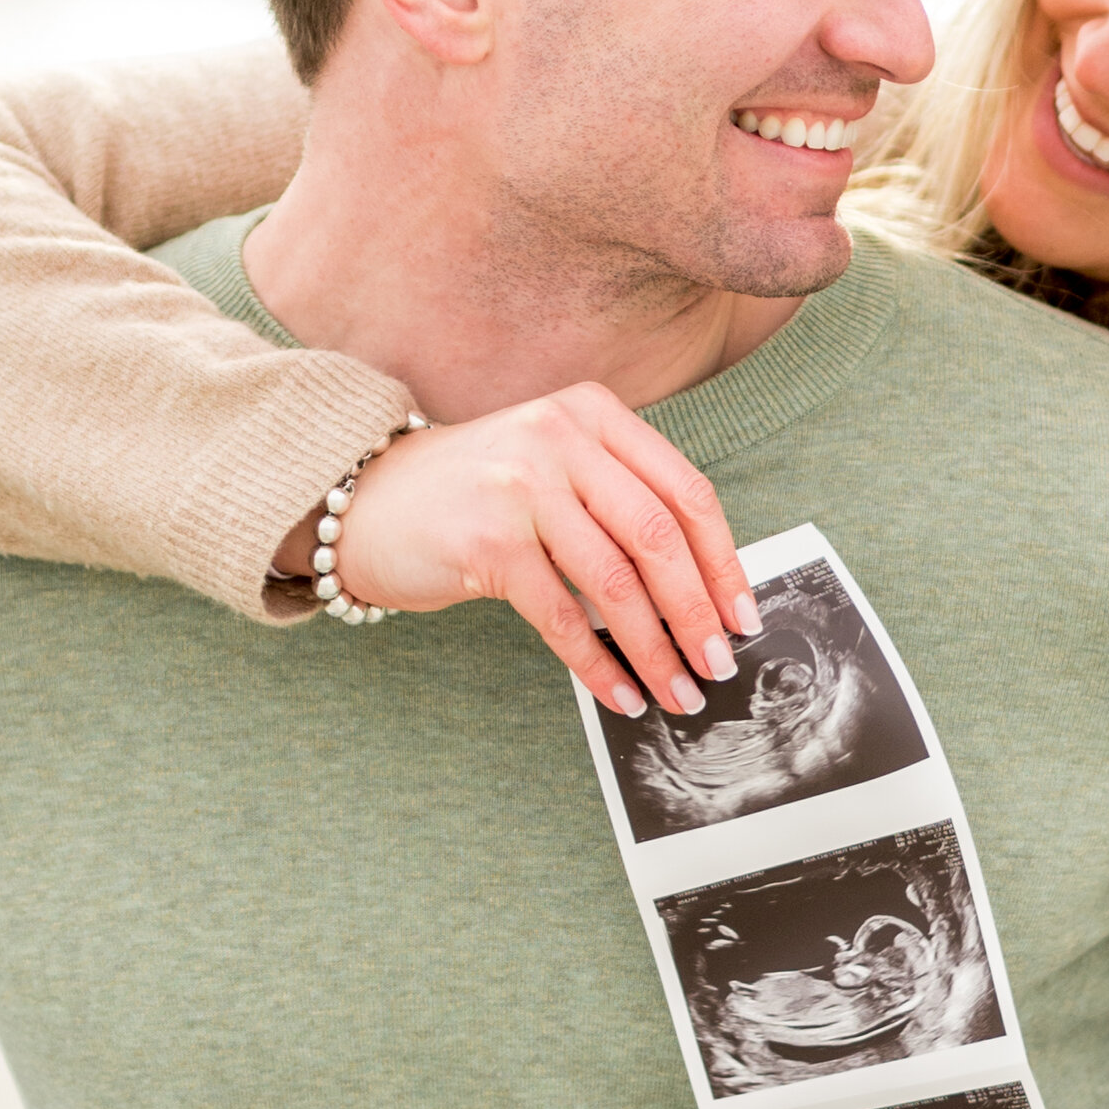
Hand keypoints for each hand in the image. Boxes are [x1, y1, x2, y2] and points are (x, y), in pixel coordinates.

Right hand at [292, 394, 759, 720]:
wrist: (365, 501)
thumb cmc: (475, 496)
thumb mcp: (554, 469)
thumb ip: (618, 504)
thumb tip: (701, 592)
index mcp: (592, 415)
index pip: (685, 491)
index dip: (723, 561)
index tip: (743, 614)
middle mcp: (559, 439)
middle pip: (658, 536)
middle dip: (697, 611)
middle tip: (717, 664)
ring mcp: (520, 486)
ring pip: (615, 583)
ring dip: (655, 649)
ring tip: (677, 691)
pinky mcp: (486, 540)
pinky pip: (562, 617)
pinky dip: (598, 664)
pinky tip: (620, 693)